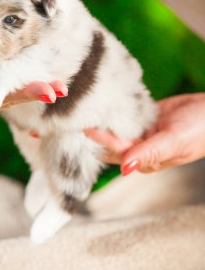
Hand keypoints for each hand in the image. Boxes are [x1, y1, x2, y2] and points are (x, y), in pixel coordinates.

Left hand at [85, 93, 204, 173]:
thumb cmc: (200, 131)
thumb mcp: (175, 141)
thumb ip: (150, 153)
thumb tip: (125, 168)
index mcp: (146, 159)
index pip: (116, 150)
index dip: (99, 139)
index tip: (83, 126)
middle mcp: (141, 148)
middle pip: (112, 141)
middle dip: (97, 131)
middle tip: (77, 115)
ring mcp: (143, 133)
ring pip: (117, 127)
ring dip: (104, 119)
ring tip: (86, 106)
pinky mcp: (146, 119)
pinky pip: (127, 115)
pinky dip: (117, 109)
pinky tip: (105, 101)